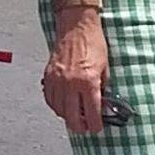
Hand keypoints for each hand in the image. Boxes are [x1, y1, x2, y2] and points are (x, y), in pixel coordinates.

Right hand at [39, 9, 111, 133]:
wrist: (77, 26)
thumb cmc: (93, 43)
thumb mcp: (105, 68)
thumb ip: (103, 88)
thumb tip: (101, 105)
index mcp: (88, 81)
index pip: (91, 113)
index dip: (95, 125)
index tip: (97, 128)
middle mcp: (71, 83)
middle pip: (72, 117)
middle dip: (80, 127)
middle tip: (85, 128)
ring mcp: (58, 80)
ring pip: (59, 110)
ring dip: (67, 117)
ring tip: (75, 117)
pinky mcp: (49, 76)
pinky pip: (49, 99)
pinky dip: (56, 106)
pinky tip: (63, 105)